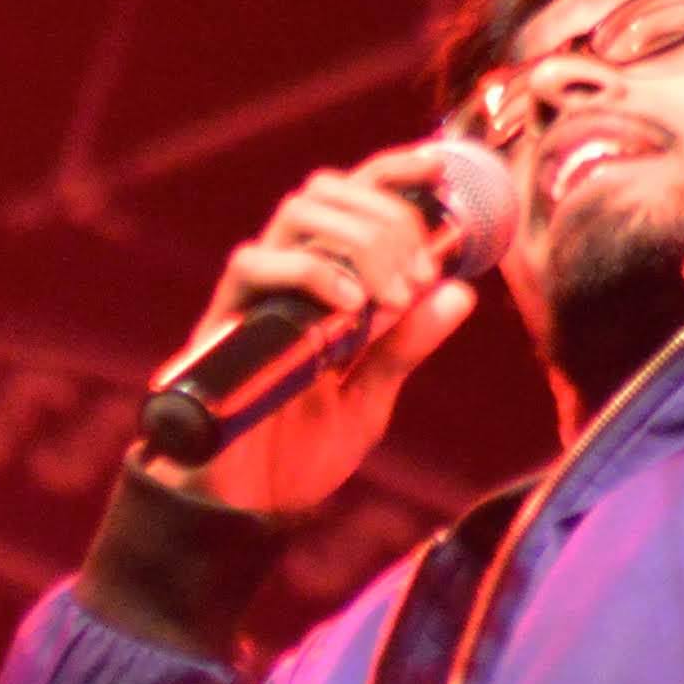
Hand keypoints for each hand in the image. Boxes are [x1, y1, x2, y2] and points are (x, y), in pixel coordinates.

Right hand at [147, 142, 484, 522]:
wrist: (242, 514)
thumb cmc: (295, 458)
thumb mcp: (369, 400)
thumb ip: (405, 346)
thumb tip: (460, 291)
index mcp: (318, 287)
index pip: (350, 200)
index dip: (391, 171)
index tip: (438, 170)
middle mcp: (281, 280)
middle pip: (325, 193)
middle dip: (383, 217)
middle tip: (416, 275)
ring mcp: (251, 298)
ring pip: (296, 215)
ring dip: (357, 240)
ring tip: (390, 295)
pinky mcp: (223, 324)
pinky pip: (255, 265)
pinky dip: (311, 272)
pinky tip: (350, 307)